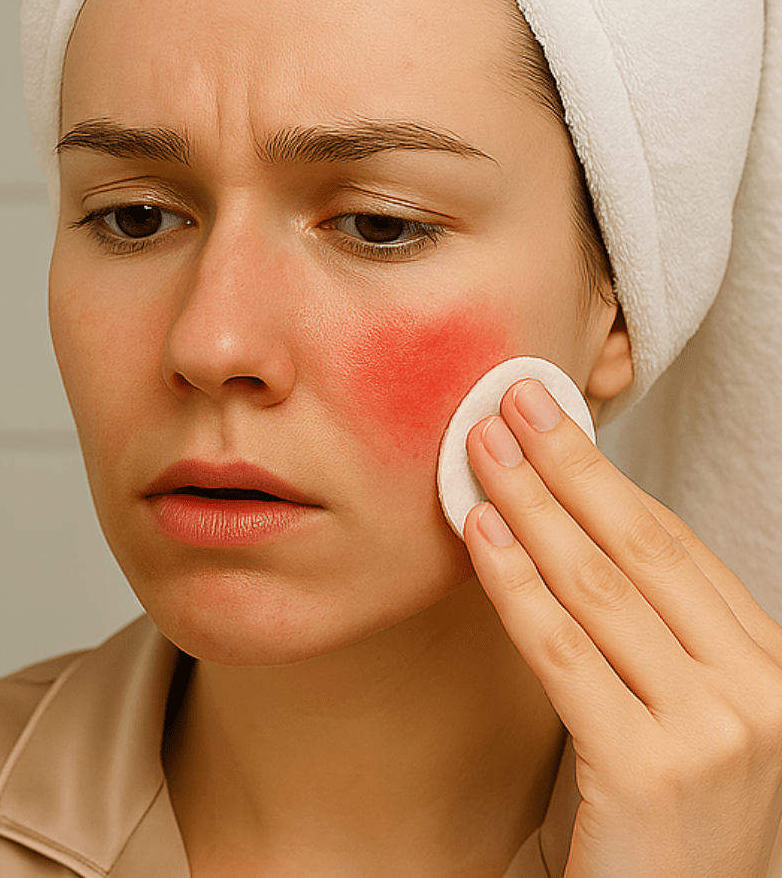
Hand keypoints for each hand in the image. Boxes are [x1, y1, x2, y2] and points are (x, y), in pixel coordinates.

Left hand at [463, 378, 781, 877]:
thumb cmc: (661, 829)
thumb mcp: (675, 719)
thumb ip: (645, 641)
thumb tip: (568, 536)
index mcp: (770, 670)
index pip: (676, 548)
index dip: (607, 475)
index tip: (553, 418)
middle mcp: (760, 693)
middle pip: (642, 549)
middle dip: (567, 465)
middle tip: (508, 401)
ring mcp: (715, 733)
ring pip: (599, 588)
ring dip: (530, 504)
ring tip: (477, 448)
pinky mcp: (651, 771)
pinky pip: (564, 651)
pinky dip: (514, 582)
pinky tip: (480, 531)